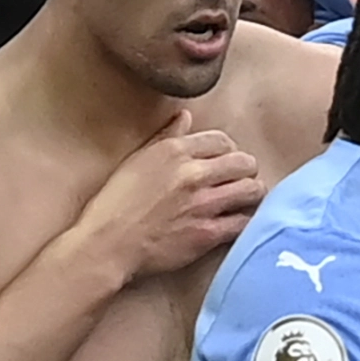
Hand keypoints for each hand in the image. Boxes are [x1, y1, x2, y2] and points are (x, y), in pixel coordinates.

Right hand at [76, 110, 262, 279]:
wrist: (108, 244)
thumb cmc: (115, 203)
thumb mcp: (137, 160)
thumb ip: (166, 137)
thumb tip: (186, 116)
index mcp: (174, 151)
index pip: (222, 141)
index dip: (228, 151)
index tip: (224, 162)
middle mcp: (193, 174)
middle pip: (244, 163)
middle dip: (246, 170)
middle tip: (241, 180)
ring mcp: (203, 204)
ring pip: (251, 190)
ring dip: (252, 194)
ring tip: (244, 200)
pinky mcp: (207, 233)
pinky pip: (244, 222)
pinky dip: (246, 221)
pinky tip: (238, 222)